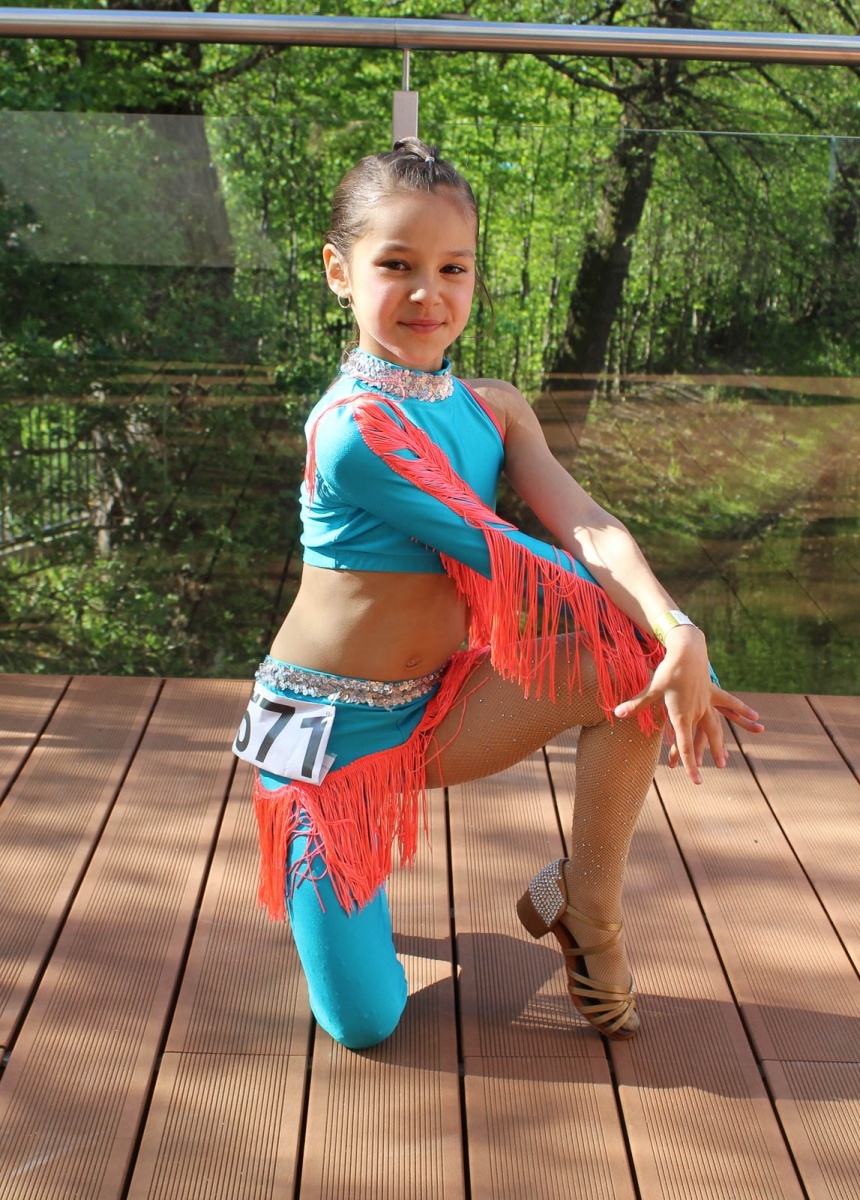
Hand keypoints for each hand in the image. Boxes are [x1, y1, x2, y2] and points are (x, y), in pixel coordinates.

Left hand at [613, 626, 764, 783]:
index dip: (689, 764)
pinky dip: (741, 712)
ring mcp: (707, 703)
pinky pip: (729, 706)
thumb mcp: (652, 688)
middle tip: (716, 769)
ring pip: (716, 728)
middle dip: (709, 755)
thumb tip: (617, 713)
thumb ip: (637, 704)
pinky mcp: (713, 693)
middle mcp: (697, 712)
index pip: (685, 745)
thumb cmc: (668, 670)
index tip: (696, 780)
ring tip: (726, 758)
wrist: (688, 651)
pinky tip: (755, 717)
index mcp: (682, 715)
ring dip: (721, 743)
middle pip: (704, 739)